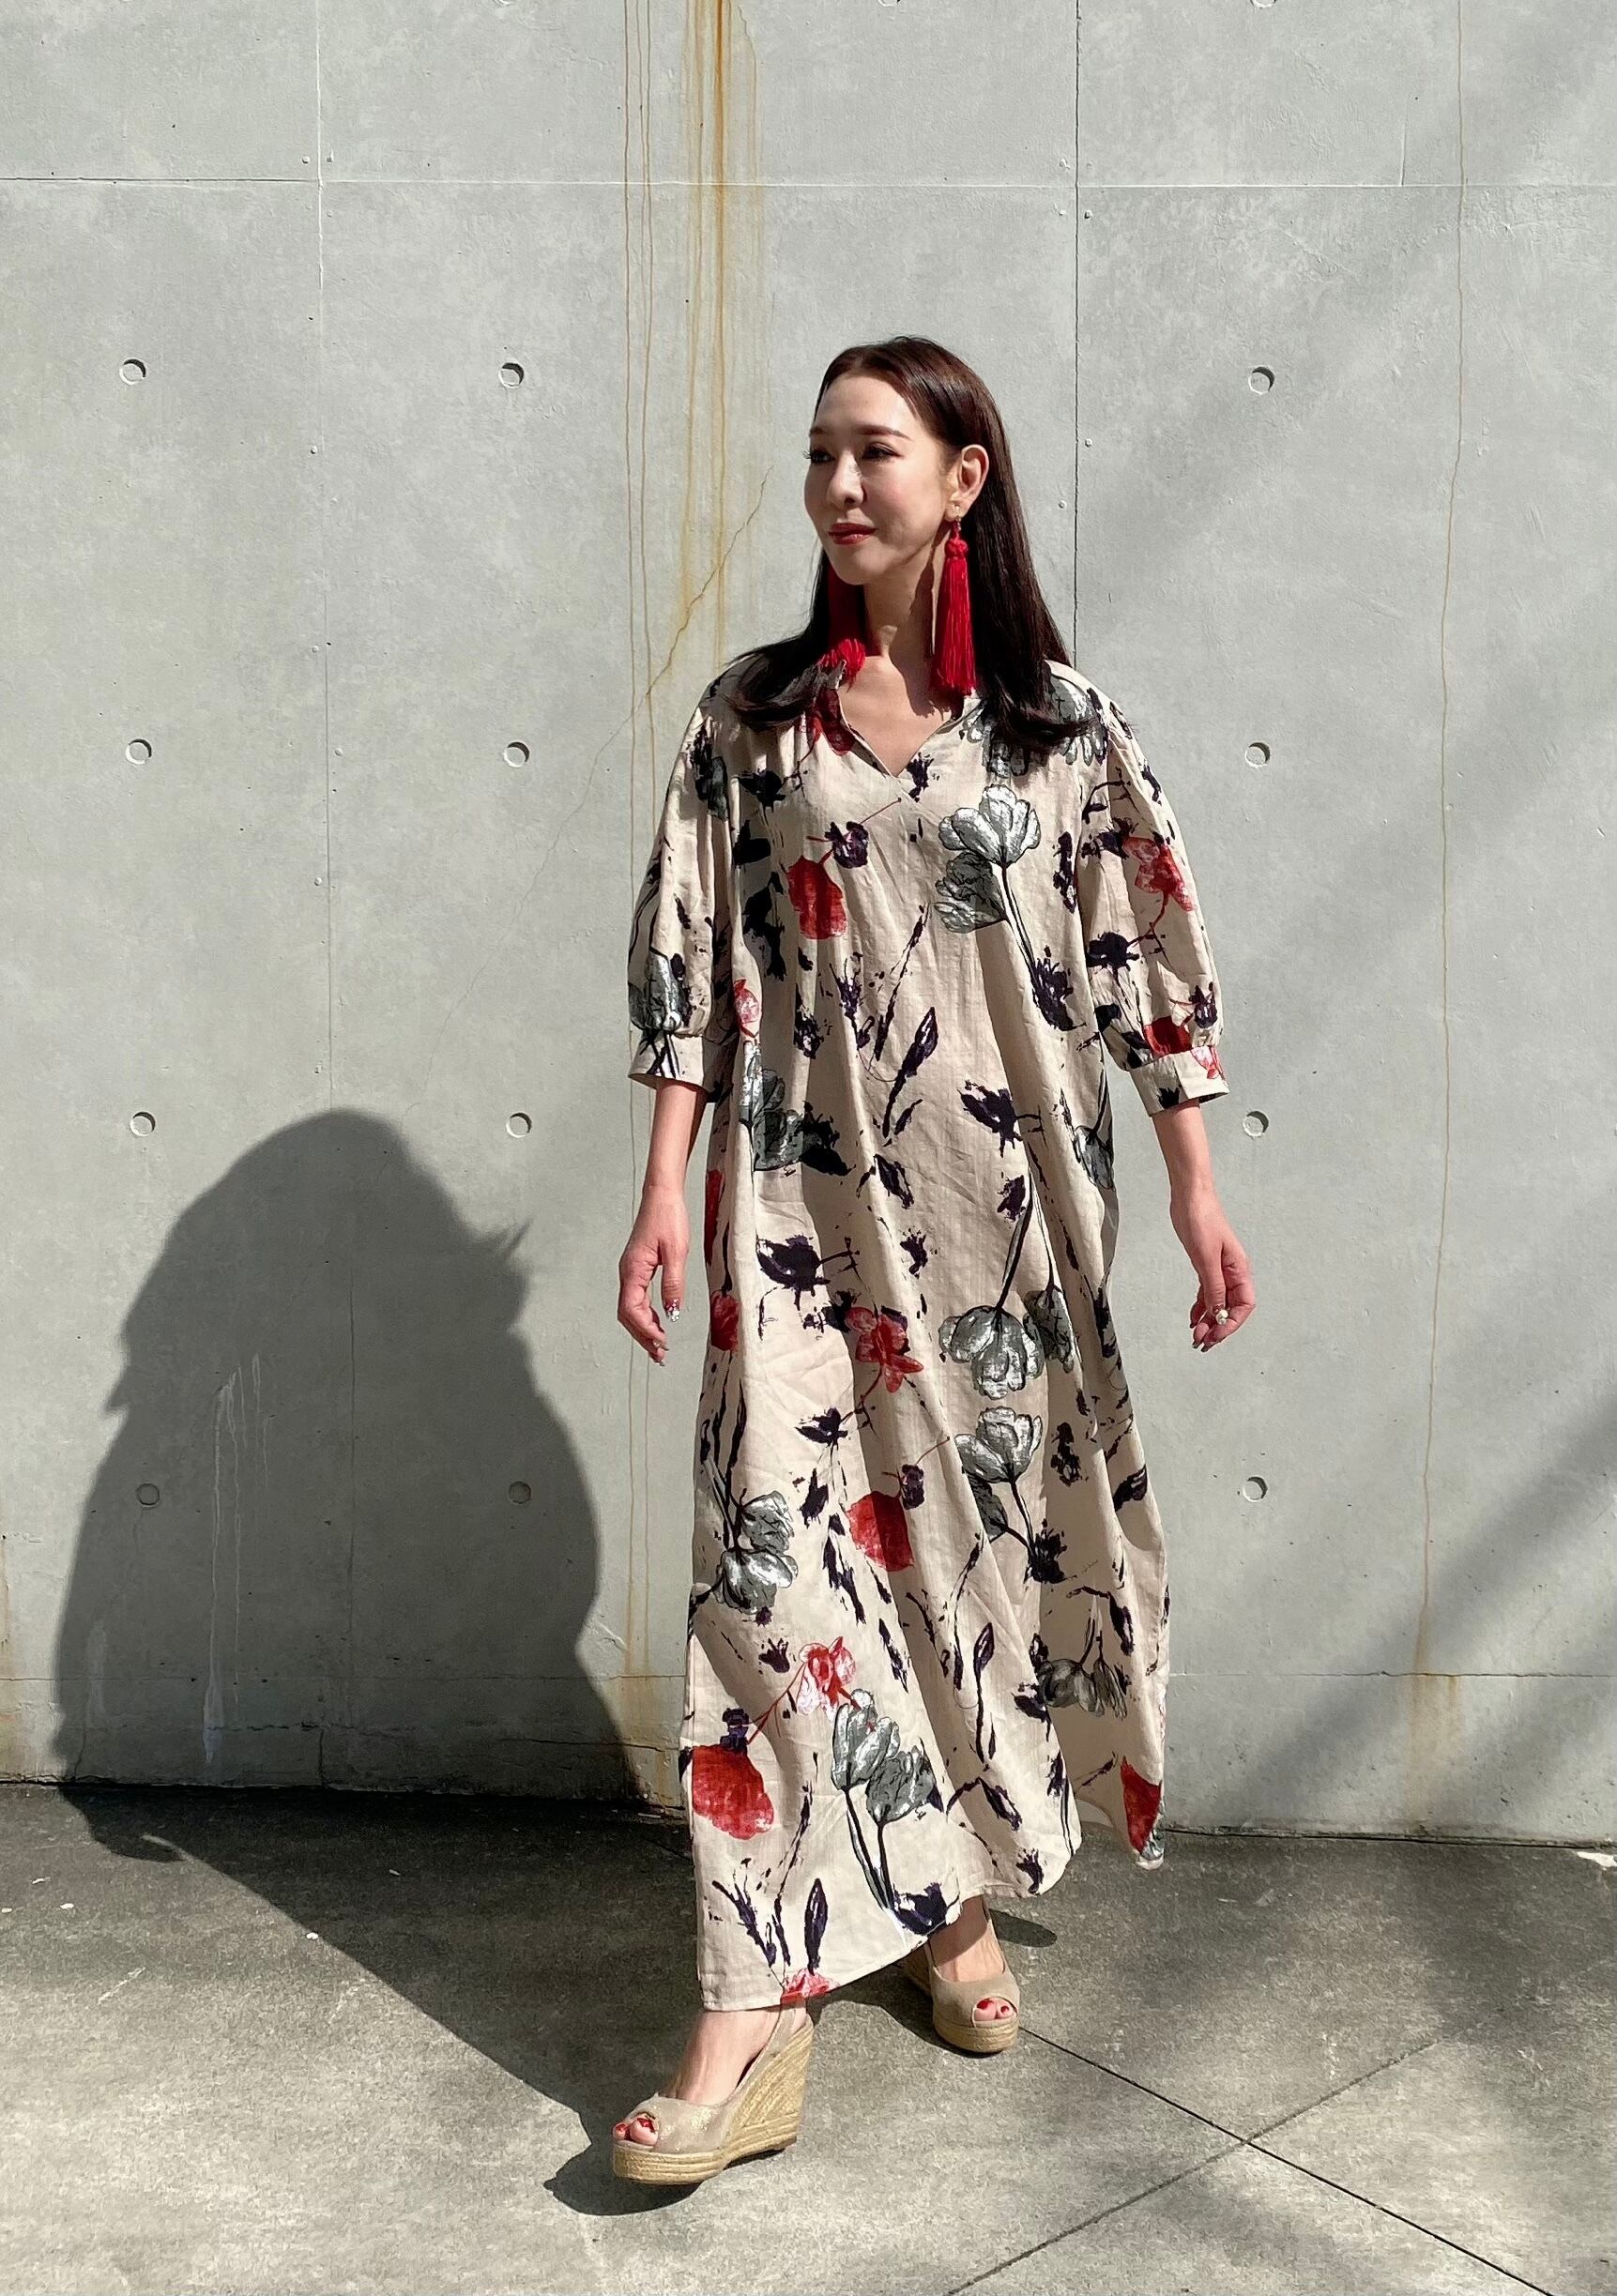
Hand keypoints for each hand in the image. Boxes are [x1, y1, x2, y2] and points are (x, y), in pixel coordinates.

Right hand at [617, 1185, 689, 1364]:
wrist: (662, 1195)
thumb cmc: (668, 1218)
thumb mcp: (677, 1252)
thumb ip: (674, 1283)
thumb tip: (672, 1312)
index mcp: (633, 1270)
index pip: (632, 1310)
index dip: (645, 1330)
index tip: (662, 1343)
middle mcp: (627, 1273)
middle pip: (627, 1315)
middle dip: (643, 1336)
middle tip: (660, 1355)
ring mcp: (630, 1271)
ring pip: (630, 1309)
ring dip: (643, 1329)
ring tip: (659, 1346)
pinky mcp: (637, 1268)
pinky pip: (636, 1298)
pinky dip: (645, 1315)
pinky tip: (658, 1321)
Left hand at [1170, 1188, 1255, 1350]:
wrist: (1190, 1198)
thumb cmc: (1202, 1220)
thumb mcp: (1206, 1257)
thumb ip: (1213, 1286)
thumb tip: (1219, 1312)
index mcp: (1239, 1269)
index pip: (1243, 1305)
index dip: (1232, 1324)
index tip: (1216, 1335)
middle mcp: (1232, 1272)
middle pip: (1231, 1307)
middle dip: (1219, 1327)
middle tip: (1202, 1342)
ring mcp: (1219, 1269)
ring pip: (1218, 1303)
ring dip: (1209, 1320)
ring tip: (1196, 1335)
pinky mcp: (1206, 1265)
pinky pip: (1207, 1293)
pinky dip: (1201, 1307)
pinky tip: (1193, 1318)